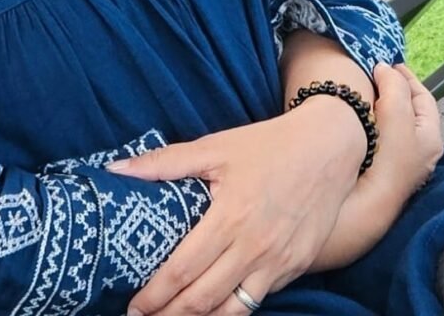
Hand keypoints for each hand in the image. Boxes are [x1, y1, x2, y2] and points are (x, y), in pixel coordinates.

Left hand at [110, 99, 363, 314]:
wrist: (327, 148)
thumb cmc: (266, 145)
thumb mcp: (214, 147)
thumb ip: (164, 163)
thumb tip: (116, 168)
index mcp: (229, 218)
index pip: (182, 270)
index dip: (154, 294)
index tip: (133, 307)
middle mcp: (254, 248)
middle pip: (204, 299)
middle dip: (170, 315)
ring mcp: (278, 263)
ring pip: (233, 310)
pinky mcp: (295, 268)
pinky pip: (259, 300)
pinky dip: (233, 311)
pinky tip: (215, 309)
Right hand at [310, 62, 443, 270]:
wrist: (364, 200)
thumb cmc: (386, 157)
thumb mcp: (396, 112)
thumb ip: (394, 85)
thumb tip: (385, 68)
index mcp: (430, 137)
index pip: (423, 97)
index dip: (406, 77)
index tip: (388, 62)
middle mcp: (419, 151)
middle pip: (409, 110)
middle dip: (393, 89)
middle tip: (373, 73)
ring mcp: (399, 161)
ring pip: (393, 122)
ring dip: (380, 103)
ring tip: (362, 89)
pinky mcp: (379, 167)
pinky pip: (378, 134)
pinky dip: (370, 119)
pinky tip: (355, 115)